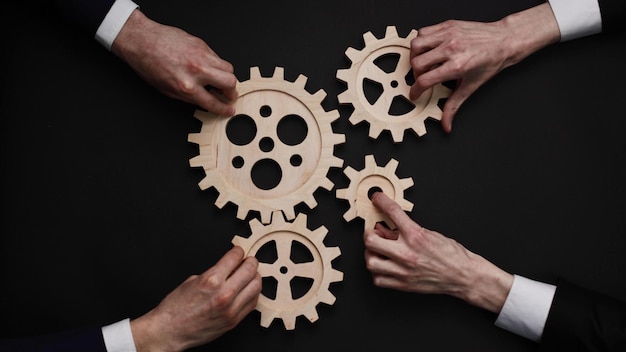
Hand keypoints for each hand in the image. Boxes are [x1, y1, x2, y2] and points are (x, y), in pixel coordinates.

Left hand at [112, 9, 237, 115]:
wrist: (141, 40)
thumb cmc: (148, 64)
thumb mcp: (167, 90)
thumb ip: (189, 96)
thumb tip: (204, 100)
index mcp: (186, 87)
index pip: (213, 102)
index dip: (224, 108)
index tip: (229, 109)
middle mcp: (196, 71)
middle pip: (230, 82)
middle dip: (232, 92)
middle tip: (229, 94)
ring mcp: (201, 56)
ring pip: (228, 68)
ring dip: (228, 77)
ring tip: (221, 80)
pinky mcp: (201, 44)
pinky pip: (217, 57)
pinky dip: (217, 64)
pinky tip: (209, 67)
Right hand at [130, 246, 260, 351]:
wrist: (170, 331)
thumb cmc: (176, 308)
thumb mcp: (192, 281)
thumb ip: (214, 273)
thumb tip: (229, 268)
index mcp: (212, 280)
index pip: (235, 258)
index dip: (238, 252)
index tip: (239, 252)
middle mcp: (224, 294)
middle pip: (250, 270)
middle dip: (250, 262)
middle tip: (248, 261)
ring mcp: (231, 309)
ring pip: (256, 286)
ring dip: (254, 277)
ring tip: (250, 275)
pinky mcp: (233, 321)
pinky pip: (252, 303)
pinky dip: (252, 293)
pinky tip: (247, 290)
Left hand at [363, 192, 512, 312]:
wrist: (463, 275)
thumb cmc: (450, 254)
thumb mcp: (429, 234)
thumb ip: (406, 230)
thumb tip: (387, 228)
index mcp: (416, 236)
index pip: (392, 211)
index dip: (381, 201)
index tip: (376, 199)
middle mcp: (407, 253)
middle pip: (370, 240)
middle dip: (369, 234)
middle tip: (374, 234)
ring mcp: (403, 270)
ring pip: (371, 262)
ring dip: (371, 254)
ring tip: (379, 251)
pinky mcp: (403, 284)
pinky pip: (378, 279)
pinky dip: (378, 272)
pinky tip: (385, 266)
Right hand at [409, 3, 559, 131]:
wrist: (504, 40)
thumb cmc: (491, 62)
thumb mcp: (471, 87)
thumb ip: (453, 106)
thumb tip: (446, 123)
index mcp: (457, 66)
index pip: (424, 80)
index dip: (416, 91)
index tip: (416, 93)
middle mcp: (451, 49)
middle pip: (417, 63)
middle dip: (416, 74)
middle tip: (423, 77)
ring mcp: (448, 35)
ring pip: (416, 44)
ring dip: (415, 55)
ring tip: (423, 62)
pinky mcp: (447, 25)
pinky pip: (423, 31)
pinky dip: (421, 41)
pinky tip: (429, 49)